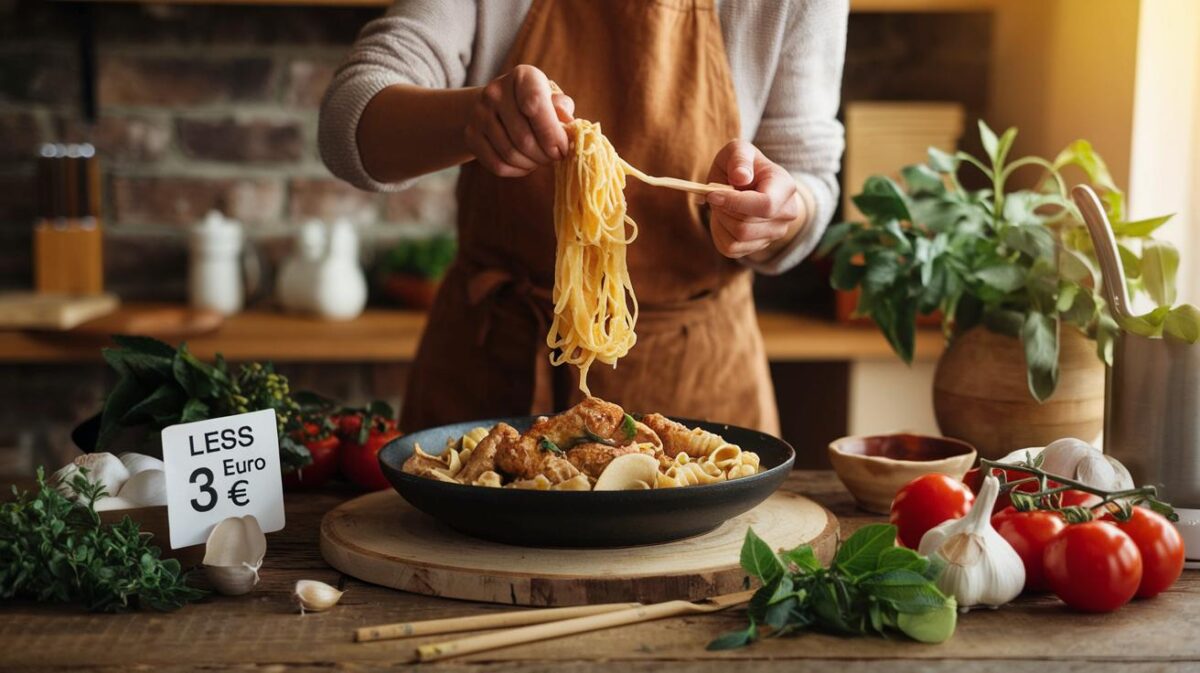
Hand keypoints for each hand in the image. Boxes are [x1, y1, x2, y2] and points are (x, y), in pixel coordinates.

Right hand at [465, 64, 575, 177]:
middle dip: (545, 155)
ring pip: (510, 154)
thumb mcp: (552, 99)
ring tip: (541, 160)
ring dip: (532, 164)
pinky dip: (516, 170)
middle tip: (554, 158)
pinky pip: (497, 164)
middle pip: (523, 137)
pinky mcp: (471, 135)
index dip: (551, 133)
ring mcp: (479, 113)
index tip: (562, 148)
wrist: (499, 107)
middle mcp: (495, 92)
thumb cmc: (535, 104)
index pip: (535, 104)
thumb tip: (566, 121)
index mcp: (522, 76)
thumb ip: (562, 109)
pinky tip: (526, 165)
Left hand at [705, 140, 804, 259]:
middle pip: (745, 226)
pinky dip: (720, 233)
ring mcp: (775, 233)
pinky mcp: (759, 247)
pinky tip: (724, 217)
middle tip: (715, 194)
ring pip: (738, 239)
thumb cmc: (743, 165)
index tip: (712, 194)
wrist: (749, 184)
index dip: (735, 203)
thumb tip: (741, 177)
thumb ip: (740, 159)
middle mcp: (786, 214)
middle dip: (723, 210)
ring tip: (722, 204)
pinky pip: (731, 249)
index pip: (765, 205)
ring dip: (721, 221)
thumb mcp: (739, 151)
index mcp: (785, 187)